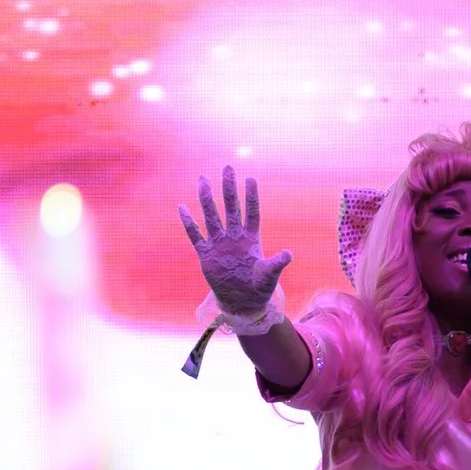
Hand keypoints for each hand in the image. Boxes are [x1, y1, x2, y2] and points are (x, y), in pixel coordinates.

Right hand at [178, 165, 292, 331]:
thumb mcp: (269, 275)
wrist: (242, 301)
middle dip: (228, 188)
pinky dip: (189, 223)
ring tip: (203, 179)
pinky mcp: (206, 254)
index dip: (251, 196)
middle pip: (231, 207)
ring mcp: (219, 243)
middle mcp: (234, 236)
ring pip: (211, 216)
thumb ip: (276, 263)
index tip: (250, 178)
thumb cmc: (259, 287)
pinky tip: (182, 208)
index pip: (251, 212)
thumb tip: (288, 254)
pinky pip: (196, 236)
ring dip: (207, 198)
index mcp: (251, 239)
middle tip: (227, 168)